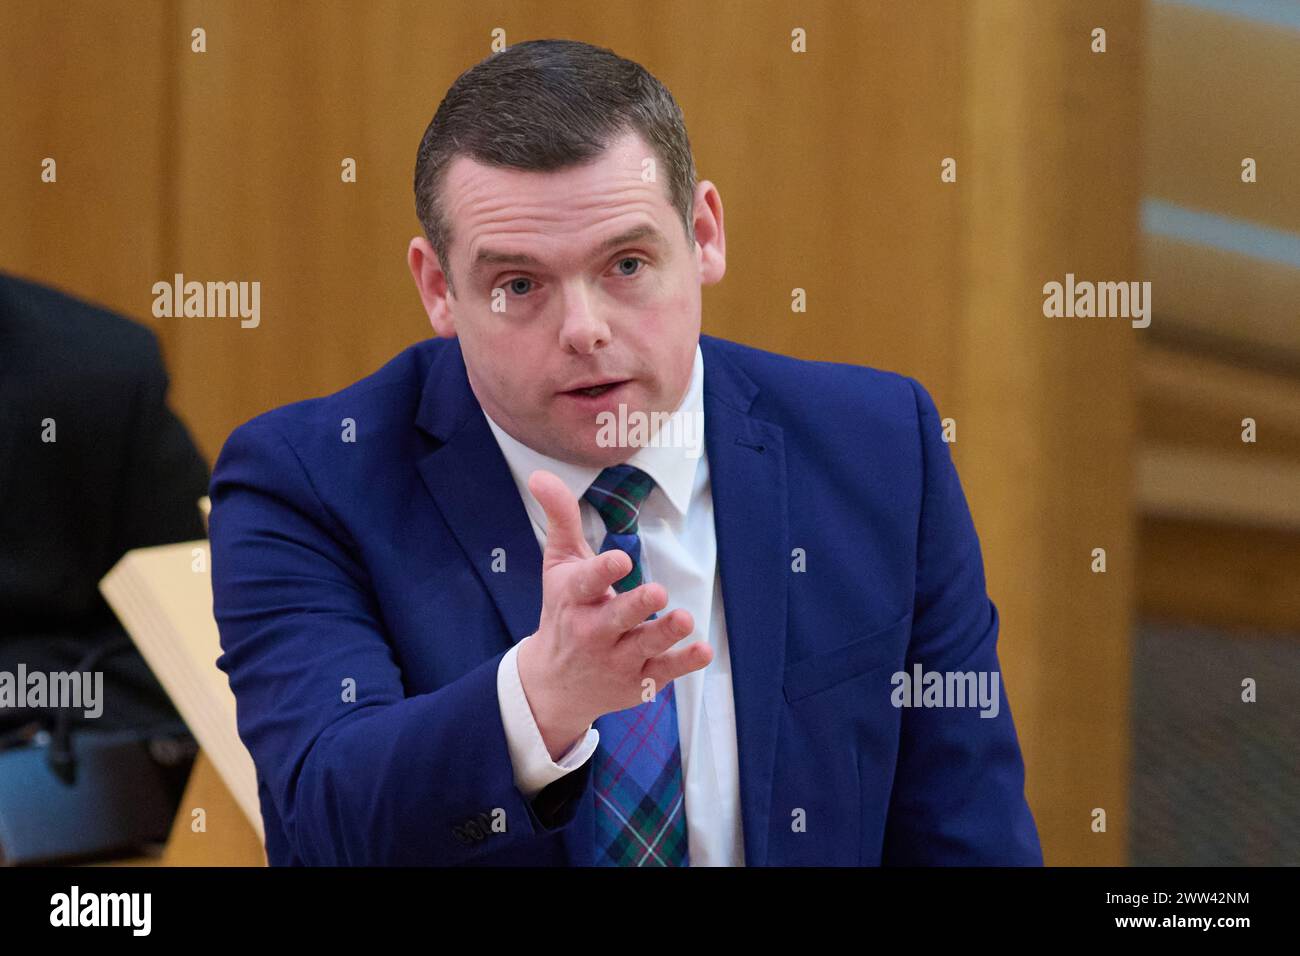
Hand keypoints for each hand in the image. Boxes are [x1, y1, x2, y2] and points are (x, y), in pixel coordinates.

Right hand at [516, 469, 712, 759]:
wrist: (553, 684)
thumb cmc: (562, 611)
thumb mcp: (558, 564)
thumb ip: (560, 518)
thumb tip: (540, 474)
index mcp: (573, 599)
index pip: (585, 583)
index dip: (602, 571)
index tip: (621, 559)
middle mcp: (593, 631)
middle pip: (617, 618)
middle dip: (636, 607)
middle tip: (657, 592)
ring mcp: (616, 659)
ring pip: (644, 646)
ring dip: (665, 633)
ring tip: (685, 618)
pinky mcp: (638, 680)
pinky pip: (663, 672)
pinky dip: (683, 663)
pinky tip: (702, 650)